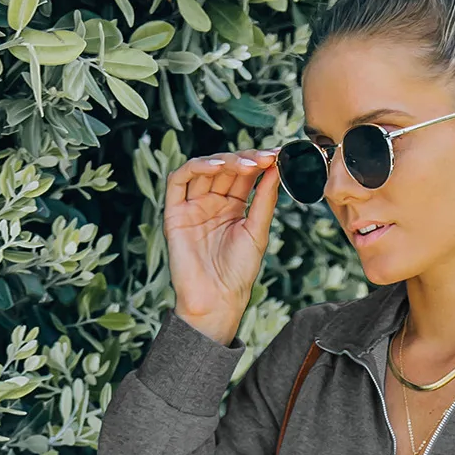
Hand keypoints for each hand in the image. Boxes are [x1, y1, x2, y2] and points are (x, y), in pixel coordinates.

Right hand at [164, 146, 280, 344]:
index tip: (279, 155)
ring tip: (247, 165)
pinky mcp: (175, 212)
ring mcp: (193, 206)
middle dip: (246, 159)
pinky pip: (179, 180)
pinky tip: (216, 167)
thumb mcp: (257, 232)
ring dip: (226, 161)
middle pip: (226, 168)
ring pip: (205, 169)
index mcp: (233, 207)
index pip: (244, 175)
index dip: (259, 162)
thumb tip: (277, 168)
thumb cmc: (238, 273)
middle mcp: (212, 203)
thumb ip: (264, 200)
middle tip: (266, 157)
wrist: (216, 299)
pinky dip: (196, 168)